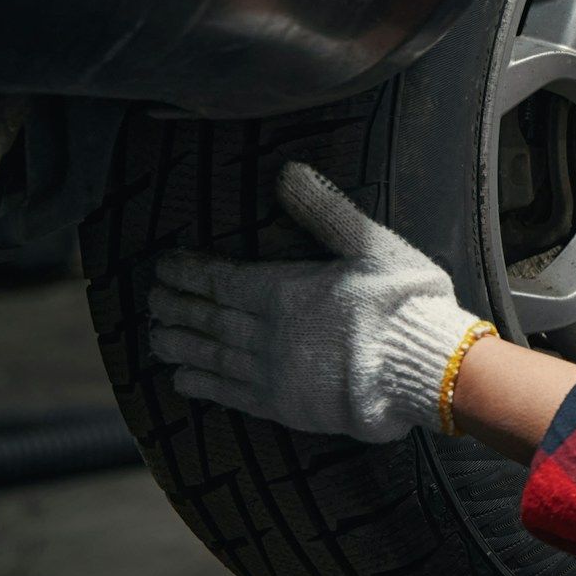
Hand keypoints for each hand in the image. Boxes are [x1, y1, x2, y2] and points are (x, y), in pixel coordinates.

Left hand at [149, 162, 484, 442]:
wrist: (424, 367)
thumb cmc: (404, 300)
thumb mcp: (371, 244)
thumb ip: (325, 210)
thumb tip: (287, 171)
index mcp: (285, 291)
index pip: (220, 279)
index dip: (187, 273)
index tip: (162, 268)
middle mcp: (269, 333)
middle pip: (208, 318)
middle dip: (176, 308)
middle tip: (151, 302)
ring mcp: (274, 372)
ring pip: (211, 356)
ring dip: (180, 346)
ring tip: (154, 340)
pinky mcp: (285, 404)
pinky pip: (231, 394)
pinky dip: (203, 386)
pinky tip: (183, 381)